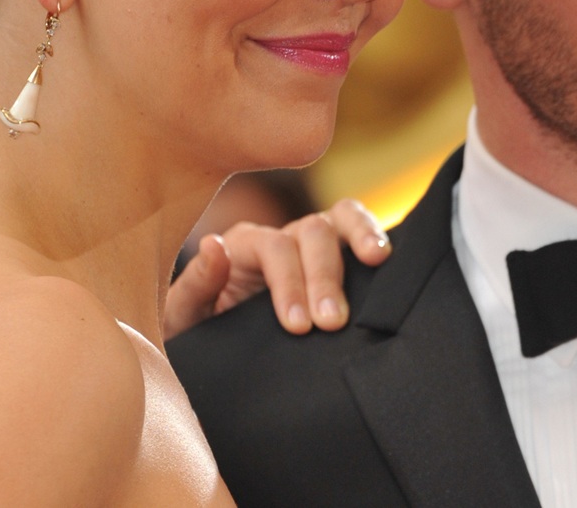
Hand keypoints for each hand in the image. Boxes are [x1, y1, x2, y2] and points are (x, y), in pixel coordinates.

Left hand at [163, 199, 390, 340]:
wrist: (227, 359)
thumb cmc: (204, 337)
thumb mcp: (185, 319)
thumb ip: (196, 286)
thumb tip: (212, 246)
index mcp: (244, 247)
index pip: (273, 248)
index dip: (289, 282)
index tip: (299, 326)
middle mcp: (282, 237)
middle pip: (312, 232)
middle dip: (325, 276)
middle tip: (333, 322)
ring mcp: (313, 244)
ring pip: (341, 218)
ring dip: (361, 237)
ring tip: (378, 261)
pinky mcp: (340, 259)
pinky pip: (363, 231)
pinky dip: (376, 235)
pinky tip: (391, 258)